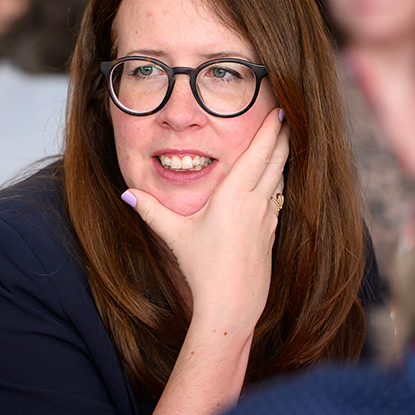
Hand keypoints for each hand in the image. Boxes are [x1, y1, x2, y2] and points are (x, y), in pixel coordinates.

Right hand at [122, 109, 288, 327]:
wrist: (231, 304)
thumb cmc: (203, 269)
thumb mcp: (175, 236)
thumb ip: (150, 211)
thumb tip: (126, 193)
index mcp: (235, 195)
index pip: (259, 153)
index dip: (270, 130)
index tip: (278, 111)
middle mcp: (256, 203)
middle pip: (278, 161)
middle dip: (284, 137)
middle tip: (288, 117)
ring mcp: (267, 219)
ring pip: (281, 180)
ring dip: (284, 159)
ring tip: (285, 143)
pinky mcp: (271, 234)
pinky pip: (279, 199)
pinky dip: (279, 183)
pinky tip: (276, 183)